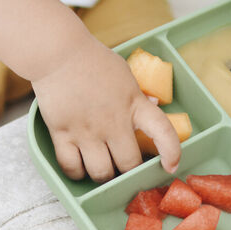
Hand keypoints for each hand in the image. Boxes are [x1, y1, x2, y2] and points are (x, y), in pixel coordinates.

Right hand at [32, 36, 180, 181]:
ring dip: (104, 176)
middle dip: (129, 171)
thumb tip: (154, 105)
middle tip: (124, 167)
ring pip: (101, 173)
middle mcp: (113, 121)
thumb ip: (139, 96)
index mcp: (134, 104)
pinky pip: (71, 167)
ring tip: (102, 169)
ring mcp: (86, 130)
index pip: (163, 132)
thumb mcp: (125, 74)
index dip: (172, 153)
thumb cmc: (92, 60)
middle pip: (128, 164)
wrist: (58, 53)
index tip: (171, 166)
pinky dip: (77, 173)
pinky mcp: (62, 133)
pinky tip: (80, 166)